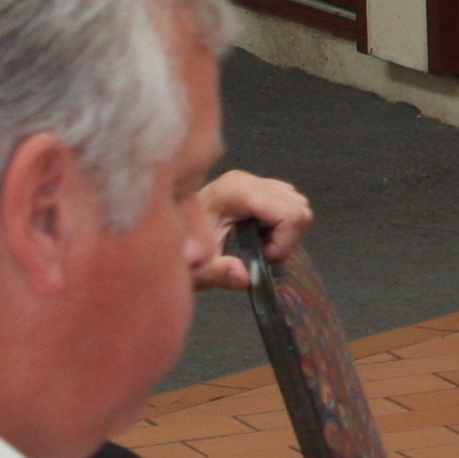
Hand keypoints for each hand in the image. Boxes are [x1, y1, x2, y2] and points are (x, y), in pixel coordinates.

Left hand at [193, 171, 312, 290]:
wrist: (159, 238)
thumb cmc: (181, 251)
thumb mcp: (196, 270)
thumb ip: (220, 273)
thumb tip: (245, 277)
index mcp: (235, 191)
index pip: (289, 213)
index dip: (283, 242)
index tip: (262, 257)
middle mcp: (248, 180)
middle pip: (298, 207)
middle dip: (286, 238)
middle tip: (260, 253)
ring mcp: (255, 180)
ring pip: (298, 203)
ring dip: (286, 231)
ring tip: (257, 244)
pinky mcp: (259, 187)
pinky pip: (289, 202)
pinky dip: (282, 224)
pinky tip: (257, 234)